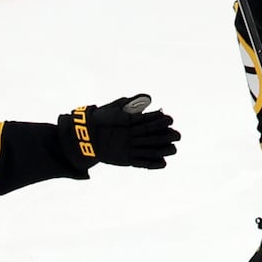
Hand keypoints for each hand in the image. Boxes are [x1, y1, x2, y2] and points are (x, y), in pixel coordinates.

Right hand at [59, 94, 179, 169]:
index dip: (160, 120)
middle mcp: (129, 136)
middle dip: (167, 135)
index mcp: (126, 122)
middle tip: (177, 135)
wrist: (84, 138)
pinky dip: (153, 163)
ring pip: (149, 150)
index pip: (147, 120)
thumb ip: (131, 103)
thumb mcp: (114, 108)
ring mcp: (127, 149)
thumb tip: (148, 98)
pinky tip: (163, 162)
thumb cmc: (100, 120)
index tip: (170, 119)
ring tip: (173, 149)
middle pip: (152, 136)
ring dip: (163, 149)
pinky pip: (142, 162)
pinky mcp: (125, 160)